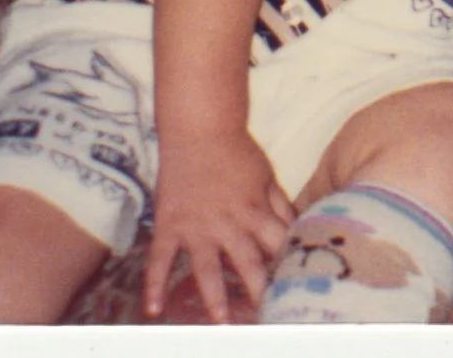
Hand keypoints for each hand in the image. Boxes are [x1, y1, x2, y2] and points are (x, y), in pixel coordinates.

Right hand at [145, 126, 293, 321]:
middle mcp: (227, 223)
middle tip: (269, 314)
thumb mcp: (267, 176)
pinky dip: (153, 284)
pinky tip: (153, 309)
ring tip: (222, 322)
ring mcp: (196, 227)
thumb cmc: (237, 152)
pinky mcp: (169, 225)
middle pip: (247, 262)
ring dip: (214, 296)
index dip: (288, 263)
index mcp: (255, 210)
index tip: (296, 284)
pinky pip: (160, 259)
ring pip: (206, 268)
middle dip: (259, 289)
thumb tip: (299, 229)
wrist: (199, 129)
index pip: (277, 243)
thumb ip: (280, 206)